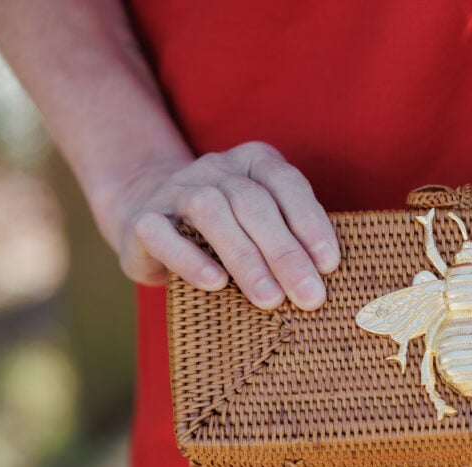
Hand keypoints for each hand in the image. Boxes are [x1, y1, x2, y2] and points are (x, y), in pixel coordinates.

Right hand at [105, 141, 338, 310]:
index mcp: (254, 162)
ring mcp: (176, 189)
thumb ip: (292, 238)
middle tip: (309, 297)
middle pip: (253, 203)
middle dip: (285, 253)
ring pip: (211, 211)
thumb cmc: (228, 233)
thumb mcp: (263, 225)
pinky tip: (216, 284)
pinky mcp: (142, 219)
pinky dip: (190, 259)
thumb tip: (325, 280)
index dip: (310, 222)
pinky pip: (162, 234)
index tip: (329, 265)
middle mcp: (215, 168)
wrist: (150, 222)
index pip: (287, 183)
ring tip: (270, 299)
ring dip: (245, 259)